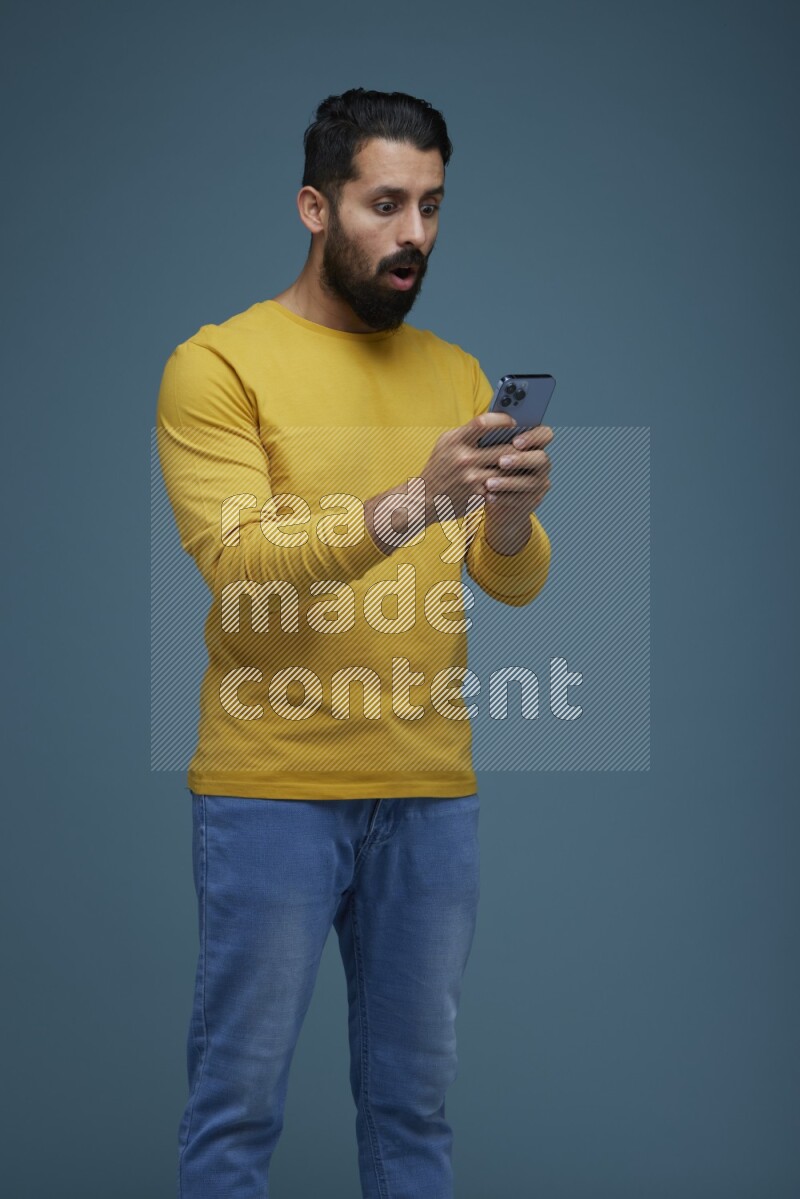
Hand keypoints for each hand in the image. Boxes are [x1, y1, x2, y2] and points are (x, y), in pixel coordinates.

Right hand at [420, 411, 519, 522]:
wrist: (424, 499)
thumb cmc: (439, 467)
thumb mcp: (446, 443)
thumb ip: (468, 432)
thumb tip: (497, 421)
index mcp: (455, 441)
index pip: (484, 423)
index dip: (502, 420)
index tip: (513, 422)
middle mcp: (464, 459)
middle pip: (505, 450)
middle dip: (520, 448)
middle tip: (530, 444)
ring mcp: (472, 480)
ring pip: (508, 470)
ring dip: (520, 467)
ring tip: (529, 461)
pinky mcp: (478, 496)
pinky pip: (502, 487)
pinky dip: (511, 483)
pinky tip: (518, 479)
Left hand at [482, 425, 553, 553]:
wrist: (491, 496)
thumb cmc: (488, 465)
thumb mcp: (489, 450)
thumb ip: (493, 440)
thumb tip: (485, 429)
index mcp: (534, 444)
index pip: (545, 434)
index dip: (533, 437)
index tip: (515, 442)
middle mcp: (541, 462)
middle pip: (541, 458)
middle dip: (521, 460)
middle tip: (501, 462)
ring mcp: (540, 483)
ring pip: (531, 482)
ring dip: (509, 482)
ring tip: (488, 483)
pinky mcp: (532, 501)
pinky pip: (522, 500)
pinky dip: (504, 498)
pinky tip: (489, 496)